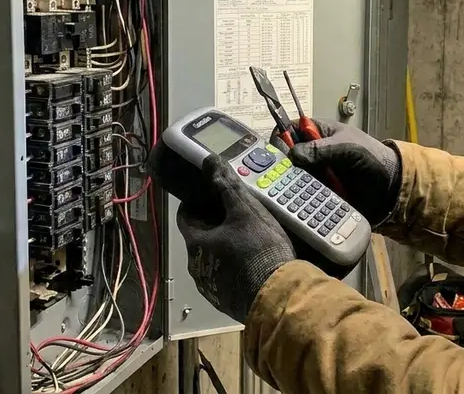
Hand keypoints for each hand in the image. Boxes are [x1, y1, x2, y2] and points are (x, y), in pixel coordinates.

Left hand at [147, 144, 295, 321]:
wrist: (278, 296)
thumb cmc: (259, 249)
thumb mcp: (245, 210)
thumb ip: (226, 185)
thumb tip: (209, 160)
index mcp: (196, 243)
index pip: (185, 217)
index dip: (196, 203)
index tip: (210, 195)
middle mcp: (196, 267)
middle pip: (198, 238)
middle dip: (212, 224)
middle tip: (234, 213)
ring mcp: (210, 288)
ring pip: (211, 259)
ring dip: (222, 247)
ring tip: (245, 237)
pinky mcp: (225, 302)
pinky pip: (223, 278)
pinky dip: (231, 267)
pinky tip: (251, 261)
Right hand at [285, 120, 401, 224]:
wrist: (390, 187)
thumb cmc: (373, 158)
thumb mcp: (347, 147)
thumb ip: (320, 149)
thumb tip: (293, 155)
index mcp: (318, 132)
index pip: (289, 129)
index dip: (280, 139)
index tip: (277, 154)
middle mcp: (312, 152)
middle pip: (286, 156)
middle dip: (282, 166)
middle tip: (281, 177)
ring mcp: (315, 173)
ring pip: (291, 177)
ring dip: (291, 184)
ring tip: (292, 192)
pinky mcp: (318, 192)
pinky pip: (302, 193)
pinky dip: (301, 197)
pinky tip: (300, 201)